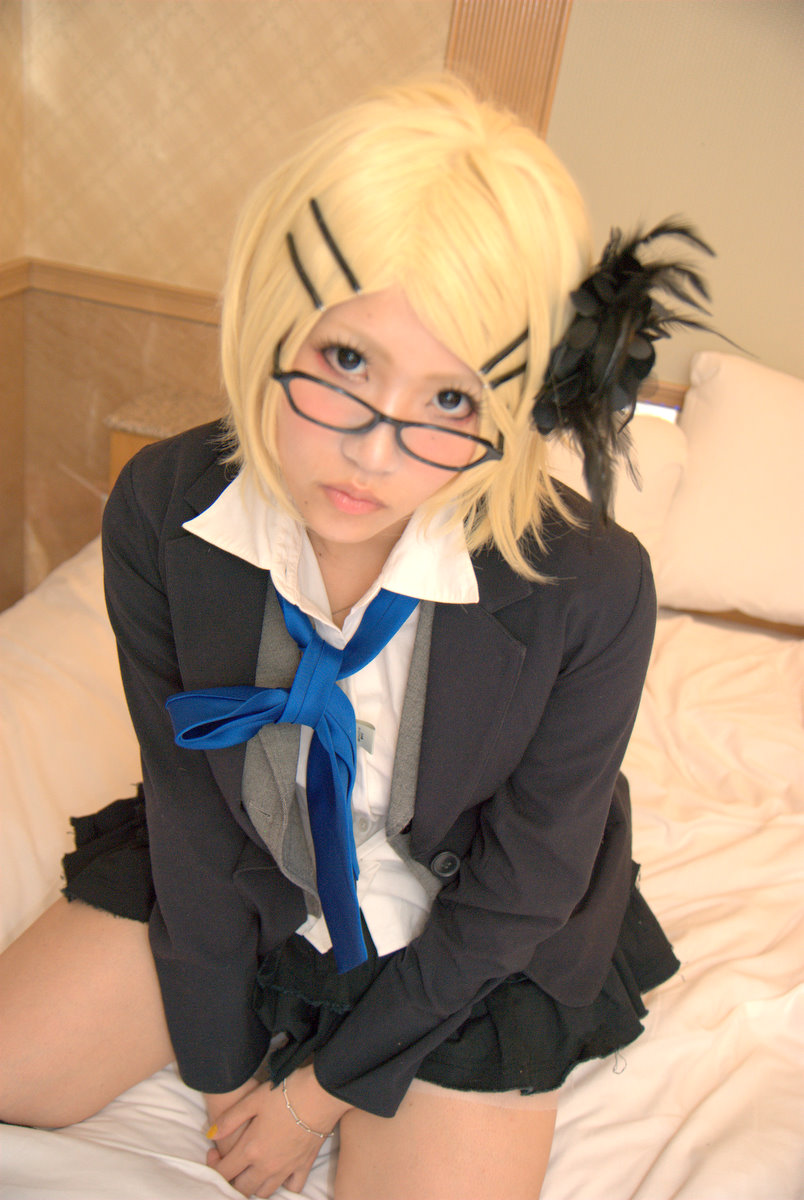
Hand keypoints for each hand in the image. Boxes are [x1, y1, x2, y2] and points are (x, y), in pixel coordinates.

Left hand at [207, 1065, 350, 1196]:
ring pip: (264, 1191)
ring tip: (252, 1170)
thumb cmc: (285, 1093)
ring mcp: (286, 1169)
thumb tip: (210, 1135)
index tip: (213, 1155)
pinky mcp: (304, 1166)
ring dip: (254, 1185)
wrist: (320, 1094)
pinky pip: (292, 1188)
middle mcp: (266, 1165)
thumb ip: (229, 1119)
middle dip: (232, 1181)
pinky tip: (279, 1173)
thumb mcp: (252, 1099)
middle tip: (232, 1164)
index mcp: (250, 1149)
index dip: (213, 1167)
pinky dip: (283, 1185)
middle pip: (242, 1188)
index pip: (224, 1172)